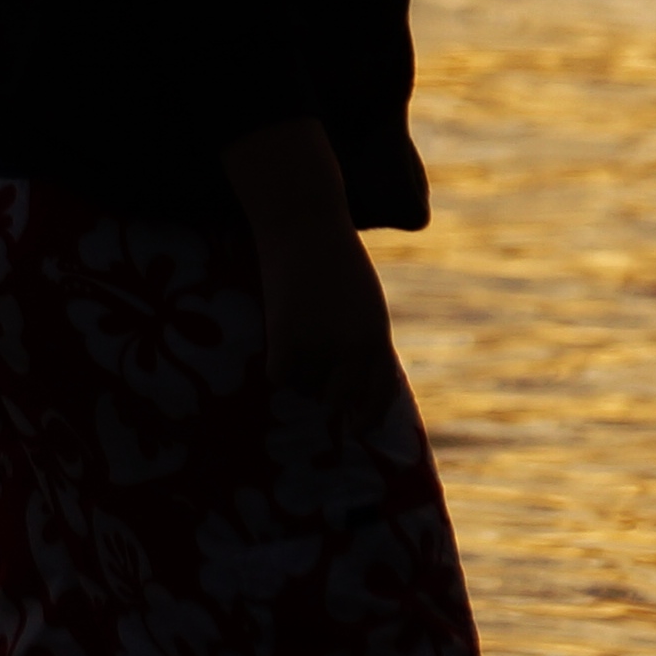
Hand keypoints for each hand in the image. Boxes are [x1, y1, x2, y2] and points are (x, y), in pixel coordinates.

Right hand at [258, 217, 400, 423]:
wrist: (305, 225)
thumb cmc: (336, 260)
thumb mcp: (365, 302)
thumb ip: (364, 341)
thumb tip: (353, 383)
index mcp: (377, 338)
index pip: (379, 394)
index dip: (368, 417)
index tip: (356, 430)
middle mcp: (353, 350)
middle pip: (337, 400)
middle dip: (326, 401)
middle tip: (313, 398)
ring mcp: (319, 347)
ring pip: (304, 387)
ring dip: (298, 375)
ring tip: (294, 342)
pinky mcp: (286, 340)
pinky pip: (278, 377)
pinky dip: (275, 367)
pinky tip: (276, 344)